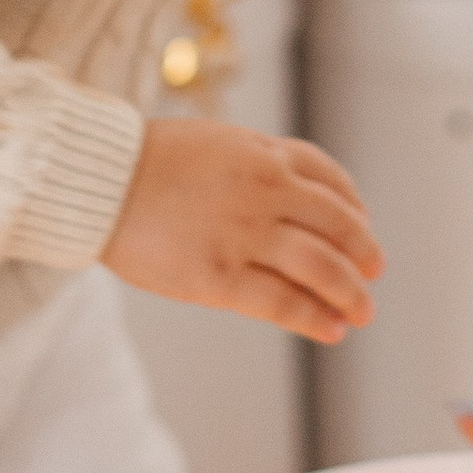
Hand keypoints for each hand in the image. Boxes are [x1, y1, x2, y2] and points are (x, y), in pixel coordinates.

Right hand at [104, 119, 382, 343]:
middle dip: (363, 253)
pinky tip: (331, 329)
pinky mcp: (217, 277)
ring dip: (349, 292)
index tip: (362, 226)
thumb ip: (254, 163)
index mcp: (264, 155)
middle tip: (374, 274)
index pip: (330, 181)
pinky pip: (280, 302)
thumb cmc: (144, 161)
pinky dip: (313, 318)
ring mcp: (243, 234)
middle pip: (337, 225)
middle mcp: (265, 191)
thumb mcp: (215, 142)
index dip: (354, 208)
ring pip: (319, 266)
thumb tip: (285, 186)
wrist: (97, 179)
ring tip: (361, 312)